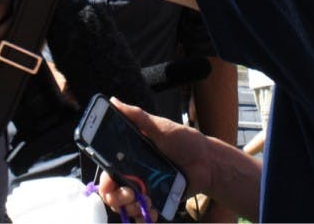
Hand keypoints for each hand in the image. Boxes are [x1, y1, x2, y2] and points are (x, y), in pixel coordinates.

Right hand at [96, 99, 212, 213]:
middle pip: (112, 192)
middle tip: (131, 195)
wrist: (208, 163)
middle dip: (116, 198)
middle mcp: (134, 173)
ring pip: (125, 206)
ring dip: (130, 208)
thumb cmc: (185, 141)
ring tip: (145, 202)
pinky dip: (144, 216)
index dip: (105, 181)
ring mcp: (145, 188)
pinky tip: (152, 211)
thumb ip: (137, 117)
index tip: (110, 184)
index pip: (107, 171)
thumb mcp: (160, 127)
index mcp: (130, 155)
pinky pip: (142, 215)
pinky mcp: (156, 201)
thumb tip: (113, 101)